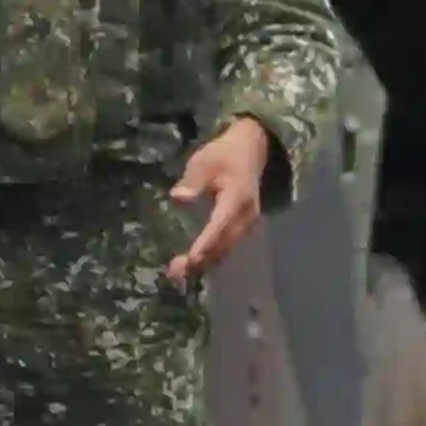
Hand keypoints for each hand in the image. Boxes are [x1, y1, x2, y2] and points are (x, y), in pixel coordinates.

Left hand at [163, 119, 271, 286]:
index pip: (221, 224)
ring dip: (204, 261)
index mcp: (237, 198)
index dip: (206, 242)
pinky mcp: (242, 228)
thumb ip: (192, 180)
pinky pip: (227, 245)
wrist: (249, 152)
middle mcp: (246, 216)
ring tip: (177, 272)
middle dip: (201, 259)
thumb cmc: (224, 155)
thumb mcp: (205, 161)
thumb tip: (178, 198)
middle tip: (175, 271)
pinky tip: (190, 264)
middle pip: (224, 243)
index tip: (191, 258)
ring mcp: (247, 224)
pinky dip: (210, 255)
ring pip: (226, 248)